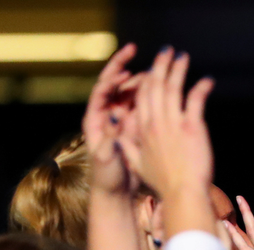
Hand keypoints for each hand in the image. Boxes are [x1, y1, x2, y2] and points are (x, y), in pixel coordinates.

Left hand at [83, 44, 140, 194]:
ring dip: (138, 80)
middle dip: (123, 67)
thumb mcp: (108, 158)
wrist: (115, 193)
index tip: (126, 68)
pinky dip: (147, 94)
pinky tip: (159, 88)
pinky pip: (138, 103)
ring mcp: (117, 119)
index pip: (100, 90)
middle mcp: (104, 115)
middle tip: (135, 51)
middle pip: (112, 84)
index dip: (112, 77)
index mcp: (94, 121)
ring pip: (127, 92)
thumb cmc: (108, 178)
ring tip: (152, 72)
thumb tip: (115, 112)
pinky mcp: (130, 126)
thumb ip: (110, 136)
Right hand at [116, 48, 214, 200]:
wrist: (182, 194)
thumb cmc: (163, 183)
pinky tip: (208, 81)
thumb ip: (127, 147)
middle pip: (155, 86)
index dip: (146, 80)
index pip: (142, 97)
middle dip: (161, 66)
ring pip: (173, 88)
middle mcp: (156, 123)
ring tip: (183, 57)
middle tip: (167, 51)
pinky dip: (202, 88)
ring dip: (178, 70)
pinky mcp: (192, 127)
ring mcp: (173, 124)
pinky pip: (196, 100)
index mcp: (142, 130)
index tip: (152, 70)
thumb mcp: (137, 165)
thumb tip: (118, 138)